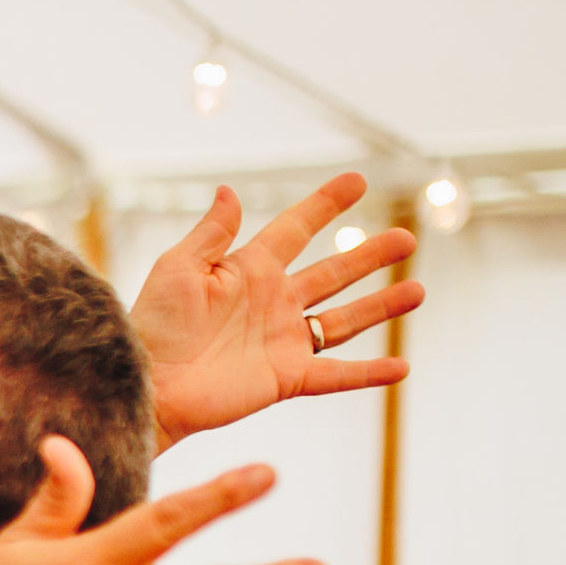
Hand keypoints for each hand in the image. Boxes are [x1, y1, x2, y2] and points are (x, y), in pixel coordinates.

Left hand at [130, 172, 425, 447]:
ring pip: (344, 320)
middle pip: (333, 274)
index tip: (357, 181)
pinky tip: (402, 367)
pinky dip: (370, 373)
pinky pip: (337, 374)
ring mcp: (283, 340)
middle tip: (406, 239)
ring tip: (418, 291)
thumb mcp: (178, 269)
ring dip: (382, 306)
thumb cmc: (153, 325)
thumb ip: (212, 234)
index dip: (325, 205)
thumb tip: (229, 190)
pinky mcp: (287, 377)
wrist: (147, 383)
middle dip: (369, 256)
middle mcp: (273, 303)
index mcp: (248, 270)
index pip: (296, 229)